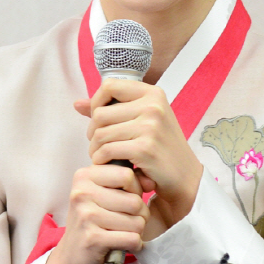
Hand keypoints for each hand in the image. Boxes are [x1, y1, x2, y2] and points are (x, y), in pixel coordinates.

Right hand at [45, 163, 148, 263]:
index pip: (127, 174)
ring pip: (137, 221)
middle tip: (128, 219)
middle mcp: (82, 193)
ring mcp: (86, 216)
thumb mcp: (102, 193)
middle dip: (140, 213)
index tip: (126, 197)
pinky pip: (132, 239)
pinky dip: (134, 244)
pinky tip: (123, 244)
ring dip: (137, 230)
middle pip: (134, 200)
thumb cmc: (92, 221)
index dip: (135, 188)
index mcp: (84, 176)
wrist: (70, 256)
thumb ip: (126, 182)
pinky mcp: (93, 239)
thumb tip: (151, 181)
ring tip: (124, 232)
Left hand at [74, 78, 202, 227]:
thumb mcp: (142, 121)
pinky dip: (102, 160)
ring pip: (100, 134)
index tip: (100, 120)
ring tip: (105, 156)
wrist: (185, 177)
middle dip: (93, 132)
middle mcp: (153, 105)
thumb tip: (77, 103)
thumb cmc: (161, 147)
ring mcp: (150, 126)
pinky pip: (106, 151)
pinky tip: (110, 164)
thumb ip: (110, 110)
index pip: (109, 85)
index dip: (97, 102)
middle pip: (100, 113)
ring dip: (96, 149)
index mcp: (153, 93)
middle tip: (101, 145)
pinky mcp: (144, 148)